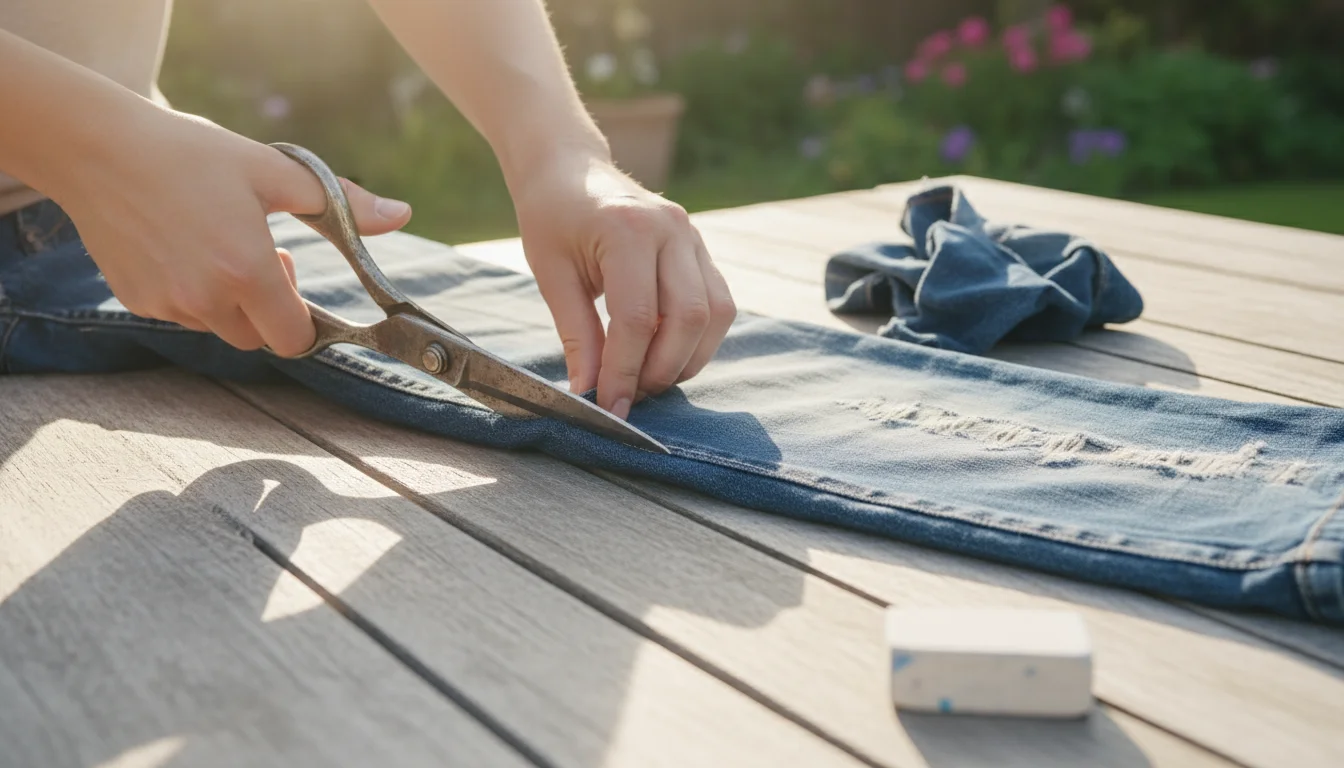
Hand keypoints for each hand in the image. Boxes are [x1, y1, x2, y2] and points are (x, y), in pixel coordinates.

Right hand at [57, 109, 412, 355]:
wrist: (98, 147)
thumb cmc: (192, 154)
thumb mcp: (275, 171)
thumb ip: (343, 204)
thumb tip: (402, 215)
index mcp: (247, 270)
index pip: (294, 338)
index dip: (302, 318)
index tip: (289, 273)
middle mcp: (206, 298)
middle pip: (258, 338)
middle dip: (268, 308)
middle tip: (256, 251)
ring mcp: (167, 303)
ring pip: (219, 328)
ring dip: (229, 301)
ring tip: (217, 243)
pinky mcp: (137, 301)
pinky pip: (182, 315)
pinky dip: (191, 294)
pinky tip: (180, 247)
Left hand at [512, 153, 735, 419]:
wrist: (571, 169)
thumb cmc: (553, 218)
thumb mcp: (551, 274)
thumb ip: (576, 334)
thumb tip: (589, 391)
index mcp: (627, 230)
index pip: (637, 317)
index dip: (625, 370)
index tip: (609, 405)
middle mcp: (672, 230)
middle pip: (687, 317)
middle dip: (661, 369)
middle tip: (631, 395)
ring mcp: (693, 237)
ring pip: (714, 314)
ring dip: (687, 359)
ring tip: (649, 379)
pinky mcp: (701, 249)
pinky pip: (717, 304)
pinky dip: (698, 339)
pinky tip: (666, 354)